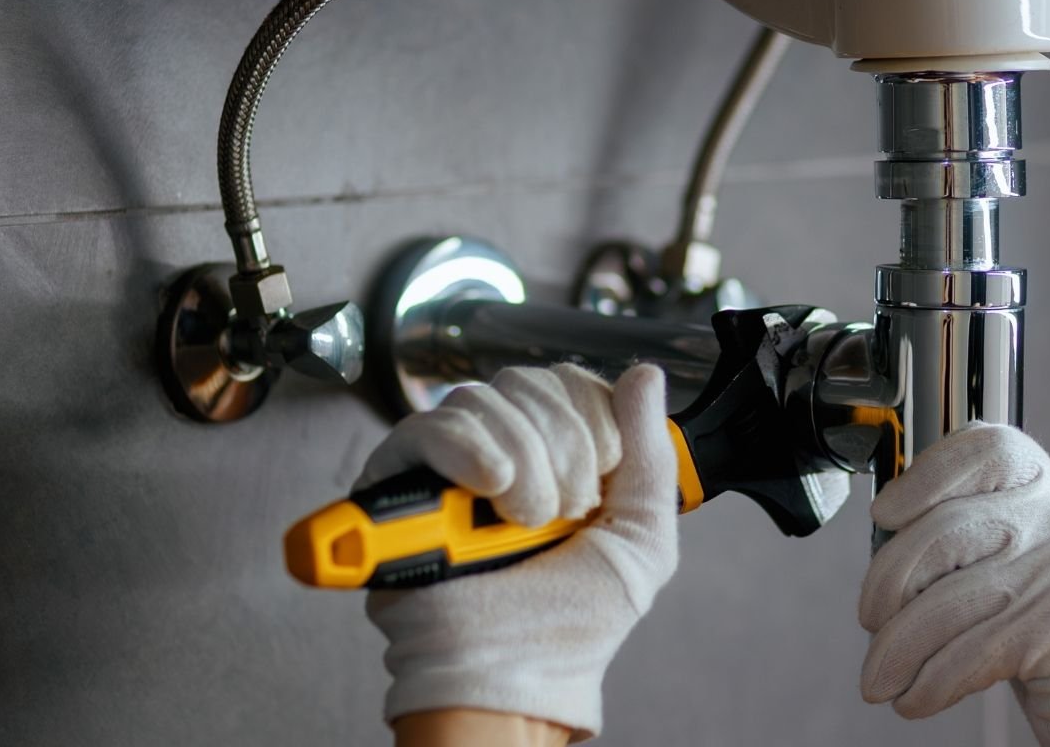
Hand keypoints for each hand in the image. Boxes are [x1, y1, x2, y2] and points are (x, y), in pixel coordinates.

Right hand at [360, 364, 677, 741]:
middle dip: (564, 449)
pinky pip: (427, 427)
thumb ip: (651, 451)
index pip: (571, 382)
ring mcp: (448, 465)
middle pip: (530, 383)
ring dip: (521, 463)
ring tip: (522, 522)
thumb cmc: (571, 622)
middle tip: (564, 513)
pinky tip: (490, 486)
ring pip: (483, 399)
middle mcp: (502, 449)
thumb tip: (644, 376)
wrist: (514, 672)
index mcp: (558, 455)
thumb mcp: (641, 536)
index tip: (601, 481)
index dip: (594, 421)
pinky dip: (467, 451)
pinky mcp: (398, 483)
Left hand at [858, 423, 1049, 746]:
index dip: (924, 475)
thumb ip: (966, 532)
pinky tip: (917, 697)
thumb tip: (881, 543)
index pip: (983, 448)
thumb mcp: (1018, 558)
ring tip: (881, 678)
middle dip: (889, 583)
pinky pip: (971, 653)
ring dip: (898, 649)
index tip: (885, 515)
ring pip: (948, 601)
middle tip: (871, 621)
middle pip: (945, 531)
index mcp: (1049, 486)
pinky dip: (931, 682)